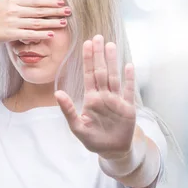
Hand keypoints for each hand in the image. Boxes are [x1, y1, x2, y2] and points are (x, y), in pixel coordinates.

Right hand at [0, 0, 71, 50]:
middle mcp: (14, 11)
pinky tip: (51, 34)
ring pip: (36, 23)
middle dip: (55, 11)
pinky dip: (41, 34)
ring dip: (51, 22)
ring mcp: (13, 23)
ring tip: (63, 22)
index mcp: (12, 1)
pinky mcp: (11, 35)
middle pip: (39, 11)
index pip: (34, 0)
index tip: (61, 2)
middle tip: (68, 11)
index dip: (49, 1)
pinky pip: (29, 34)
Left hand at [55, 35, 136, 158]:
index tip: (86, 44)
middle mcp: (104, 96)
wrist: (112, 151)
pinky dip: (129, 79)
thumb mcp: (77, 127)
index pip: (89, 75)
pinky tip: (128, 66)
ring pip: (114, 77)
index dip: (88, 60)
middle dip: (99, 55)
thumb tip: (57, 93)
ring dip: (112, 62)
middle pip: (101, 71)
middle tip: (97, 37)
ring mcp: (116, 100)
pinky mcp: (128, 108)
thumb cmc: (93, 139)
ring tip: (111, 45)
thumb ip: (68, 110)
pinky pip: (129, 91)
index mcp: (91, 99)